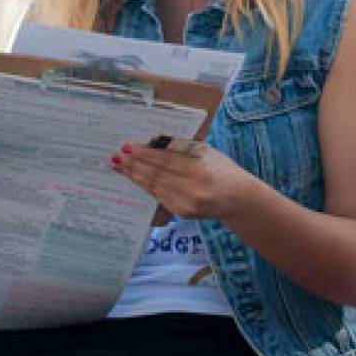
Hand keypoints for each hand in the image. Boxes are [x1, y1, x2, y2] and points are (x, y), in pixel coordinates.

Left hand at [110, 141, 258, 222]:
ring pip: (154, 186)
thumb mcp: (206, 152)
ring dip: (134, 175)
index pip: (165, 160)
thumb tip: (153, 144)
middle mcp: (191, 188)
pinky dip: (145, 186)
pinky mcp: (181, 212)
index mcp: (199, 169)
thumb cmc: (222, 169)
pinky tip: (135, 178)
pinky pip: (158, 196)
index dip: (144, 154)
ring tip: (120, 166)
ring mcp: (185, 203)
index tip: (128, 147)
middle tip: (117, 155)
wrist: (237, 199)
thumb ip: (181, 149)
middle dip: (134, 164)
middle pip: (156, 174)